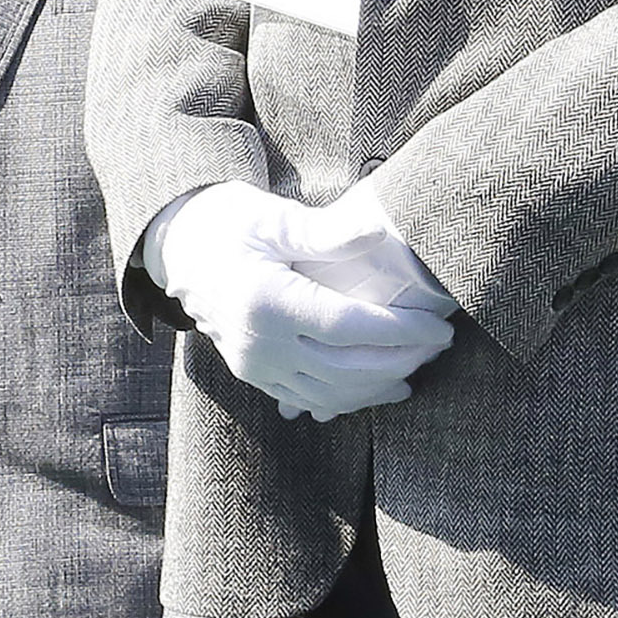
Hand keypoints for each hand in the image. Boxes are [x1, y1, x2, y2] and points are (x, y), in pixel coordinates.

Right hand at [149, 187, 453, 419]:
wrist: (175, 247)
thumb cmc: (226, 221)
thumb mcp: (274, 216)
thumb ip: (328, 231)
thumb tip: (380, 231)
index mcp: (267, 303)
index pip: (350, 329)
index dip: (402, 332)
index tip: (441, 325)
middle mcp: (259, 344)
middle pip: (347, 370)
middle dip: (402, 361)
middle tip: (441, 344)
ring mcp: (254, 366)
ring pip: (330, 396)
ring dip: (379, 387)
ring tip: (419, 367)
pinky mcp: (253, 375)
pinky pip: (308, 400)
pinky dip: (349, 399)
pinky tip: (380, 387)